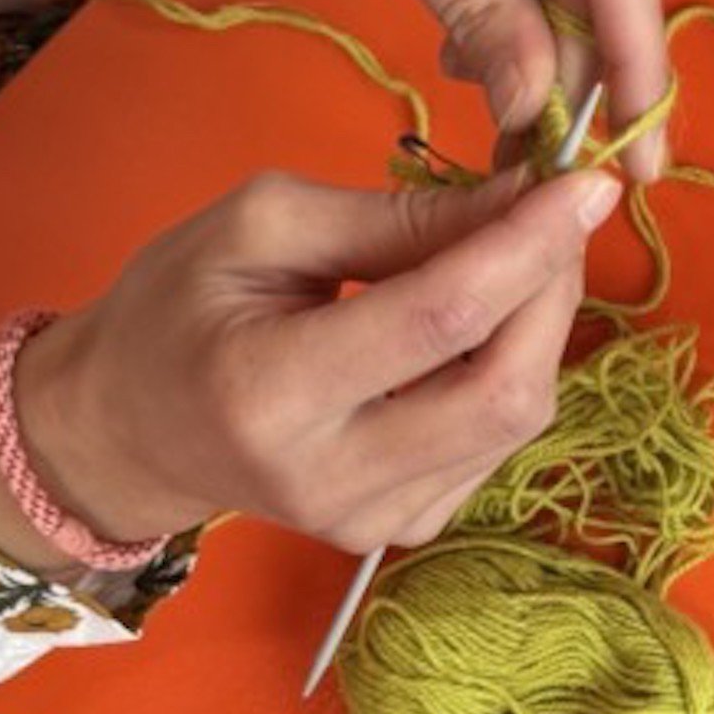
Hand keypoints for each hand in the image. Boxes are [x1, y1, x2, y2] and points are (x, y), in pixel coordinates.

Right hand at [0, 164, 618, 564]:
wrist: (127, 430)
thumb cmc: (178, 307)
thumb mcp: (261, 225)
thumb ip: (394, 217)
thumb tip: (519, 199)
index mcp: (270, 391)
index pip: (439, 322)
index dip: (526, 248)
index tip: (587, 182)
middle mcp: (329, 478)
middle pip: (502, 391)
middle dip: (552, 290)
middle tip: (558, 213)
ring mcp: (371, 520)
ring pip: (514, 422)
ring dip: (540, 327)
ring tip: (518, 257)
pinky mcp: (401, 531)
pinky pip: (494, 447)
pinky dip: (508, 372)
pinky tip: (479, 329)